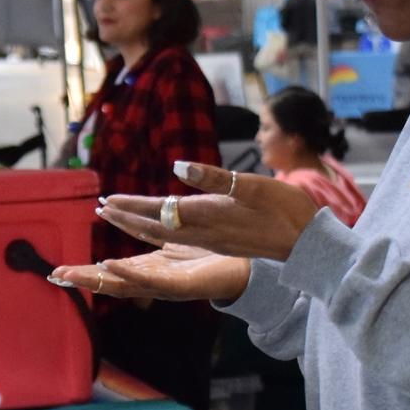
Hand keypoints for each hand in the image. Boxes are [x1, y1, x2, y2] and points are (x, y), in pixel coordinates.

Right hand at [51, 244, 251, 303]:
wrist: (255, 266)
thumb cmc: (218, 253)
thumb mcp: (180, 238)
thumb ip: (157, 230)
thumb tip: (136, 216)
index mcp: (154, 269)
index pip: (114, 271)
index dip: (87, 270)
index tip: (59, 269)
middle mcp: (157, 280)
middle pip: (113, 281)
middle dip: (84, 279)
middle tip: (55, 275)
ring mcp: (168, 287)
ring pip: (126, 284)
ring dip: (99, 278)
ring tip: (74, 273)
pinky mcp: (184, 287)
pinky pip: (152, 280)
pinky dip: (129, 273)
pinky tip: (109, 266)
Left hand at [98, 162, 322, 261]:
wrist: (309, 243)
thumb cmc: (286, 210)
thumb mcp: (254, 187)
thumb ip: (215, 178)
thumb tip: (180, 166)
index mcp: (208, 217)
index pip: (160, 211)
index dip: (133, 205)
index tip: (107, 200)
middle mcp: (204, 233)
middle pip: (155, 227)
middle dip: (126, 217)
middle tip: (100, 207)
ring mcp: (211, 240)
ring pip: (165, 235)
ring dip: (138, 225)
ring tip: (118, 216)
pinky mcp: (219, 242)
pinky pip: (179, 240)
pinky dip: (159, 232)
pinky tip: (157, 226)